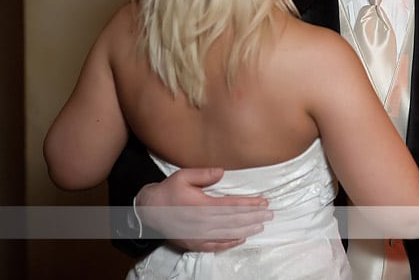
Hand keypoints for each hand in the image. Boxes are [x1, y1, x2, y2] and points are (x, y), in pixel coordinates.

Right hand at [136, 167, 270, 252]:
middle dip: (254, 216)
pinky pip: (216, 245)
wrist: (149, 211)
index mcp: (202, 205)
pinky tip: (241, 238)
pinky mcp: (194, 243)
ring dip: (246, 229)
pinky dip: (230, 243)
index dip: (249, 204)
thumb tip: (222, 172)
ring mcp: (199, 235)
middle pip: (234, 220)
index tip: (263, 202)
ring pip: (228, 233)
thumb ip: (203, 174)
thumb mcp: (183, 176)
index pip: (232, 205)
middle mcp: (202, 222)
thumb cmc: (168, 191)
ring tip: (261, 225)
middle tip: (269, 214)